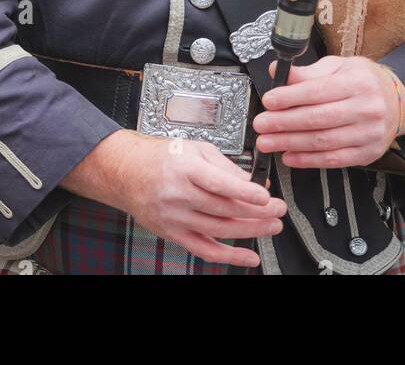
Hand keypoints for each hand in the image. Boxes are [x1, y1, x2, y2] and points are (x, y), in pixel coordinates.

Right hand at [115, 132, 286, 268]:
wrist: (126, 173)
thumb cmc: (160, 157)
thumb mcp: (194, 148)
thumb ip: (225, 165)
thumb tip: (252, 182)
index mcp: (185, 168)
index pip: (219, 183)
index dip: (245, 192)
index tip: (265, 196)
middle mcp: (179, 194)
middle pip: (224, 209)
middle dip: (256, 212)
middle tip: (278, 210)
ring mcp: (176, 217)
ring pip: (219, 230)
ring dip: (250, 231)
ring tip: (272, 226)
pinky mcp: (174, 233)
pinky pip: (204, 250)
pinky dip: (229, 256)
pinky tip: (249, 256)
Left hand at [252, 55, 404, 169]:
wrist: (397, 102)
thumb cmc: (364, 81)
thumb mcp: (339, 66)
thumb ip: (308, 72)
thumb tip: (278, 72)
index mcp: (357, 83)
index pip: (318, 92)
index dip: (290, 98)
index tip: (268, 101)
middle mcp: (365, 109)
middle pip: (318, 119)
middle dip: (284, 124)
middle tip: (261, 125)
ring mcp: (368, 134)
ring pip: (323, 142)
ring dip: (291, 143)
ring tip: (268, 142)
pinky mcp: (367, 154)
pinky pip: (333, 160)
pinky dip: (308, 160)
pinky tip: (289, 156)